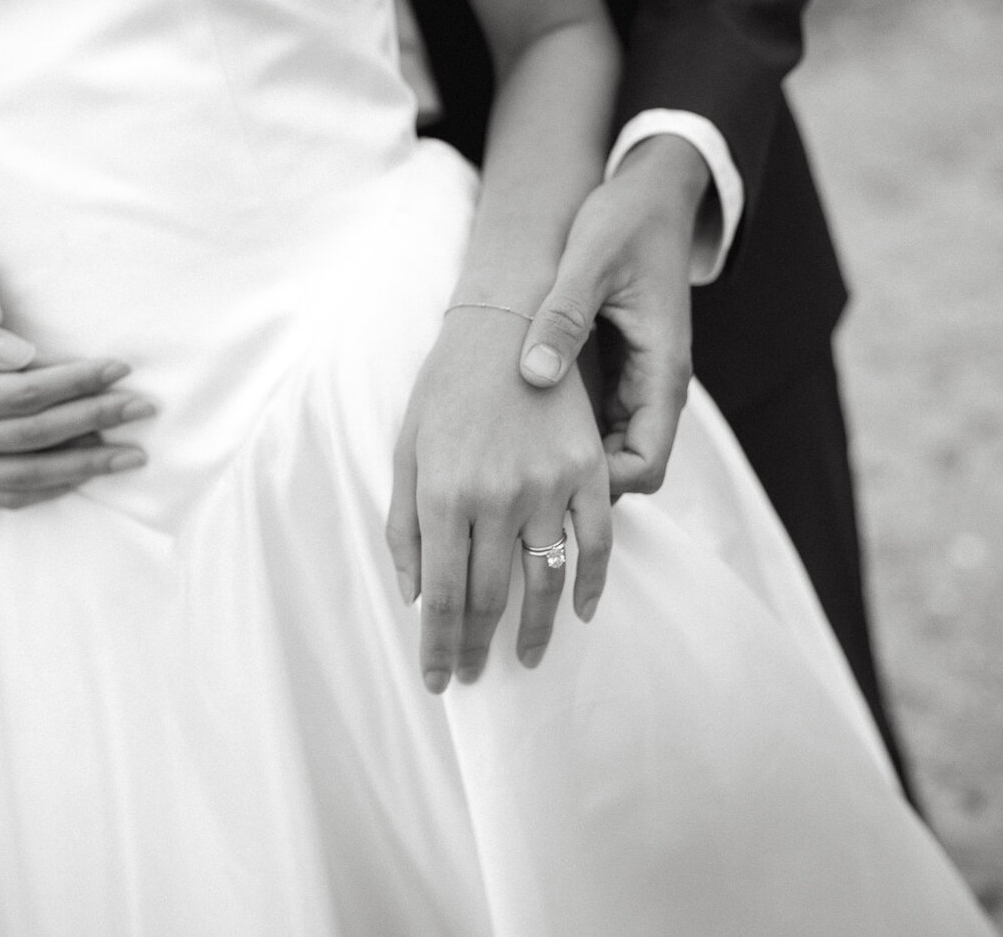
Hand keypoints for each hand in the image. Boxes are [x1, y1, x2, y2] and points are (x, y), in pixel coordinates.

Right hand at [0, 306, 153, 508]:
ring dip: (89, 464)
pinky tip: (90, 472)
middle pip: (36, 436)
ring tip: (136, 453)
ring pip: (31, 476)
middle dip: (98, 419)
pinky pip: (11, 497)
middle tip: (146, 407)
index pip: (23, 394)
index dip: (76, 381)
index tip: (120, 366)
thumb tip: (26, 352)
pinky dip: (55, 487)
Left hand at [386, 309, 612, 692]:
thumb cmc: (443, 387)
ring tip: (526, 659)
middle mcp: (497, 496)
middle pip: (489, 597)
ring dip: (535, 630)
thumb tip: (414, 597)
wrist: (506, 321)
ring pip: (545, 580)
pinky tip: (582, 613)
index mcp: (444, 494)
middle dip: (478, 647)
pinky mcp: (588, 469)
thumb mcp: (406, 451)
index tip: (438, 681)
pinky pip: (597, 541)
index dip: (439, 647)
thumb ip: (405, 527)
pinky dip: (592, 583)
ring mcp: (549, 484)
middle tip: (474, 677)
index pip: (442, 596)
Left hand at [516, 135, 709, 496]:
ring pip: (610, 449)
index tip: (548, 477)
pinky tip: (522, 427)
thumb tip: (535, 375)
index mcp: (661, 370)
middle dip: (581, 486)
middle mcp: (655, 386)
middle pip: (627, 469)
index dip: (605, 486)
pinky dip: (568, 434)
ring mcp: (638, 380)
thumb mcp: (590, 261)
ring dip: (572, 463)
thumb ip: (564, 316)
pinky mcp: (620, 369)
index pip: (647, 464)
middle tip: (517, 482)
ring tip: (511, 464)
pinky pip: (597, 420)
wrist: (650, 192)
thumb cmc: (626, 222)